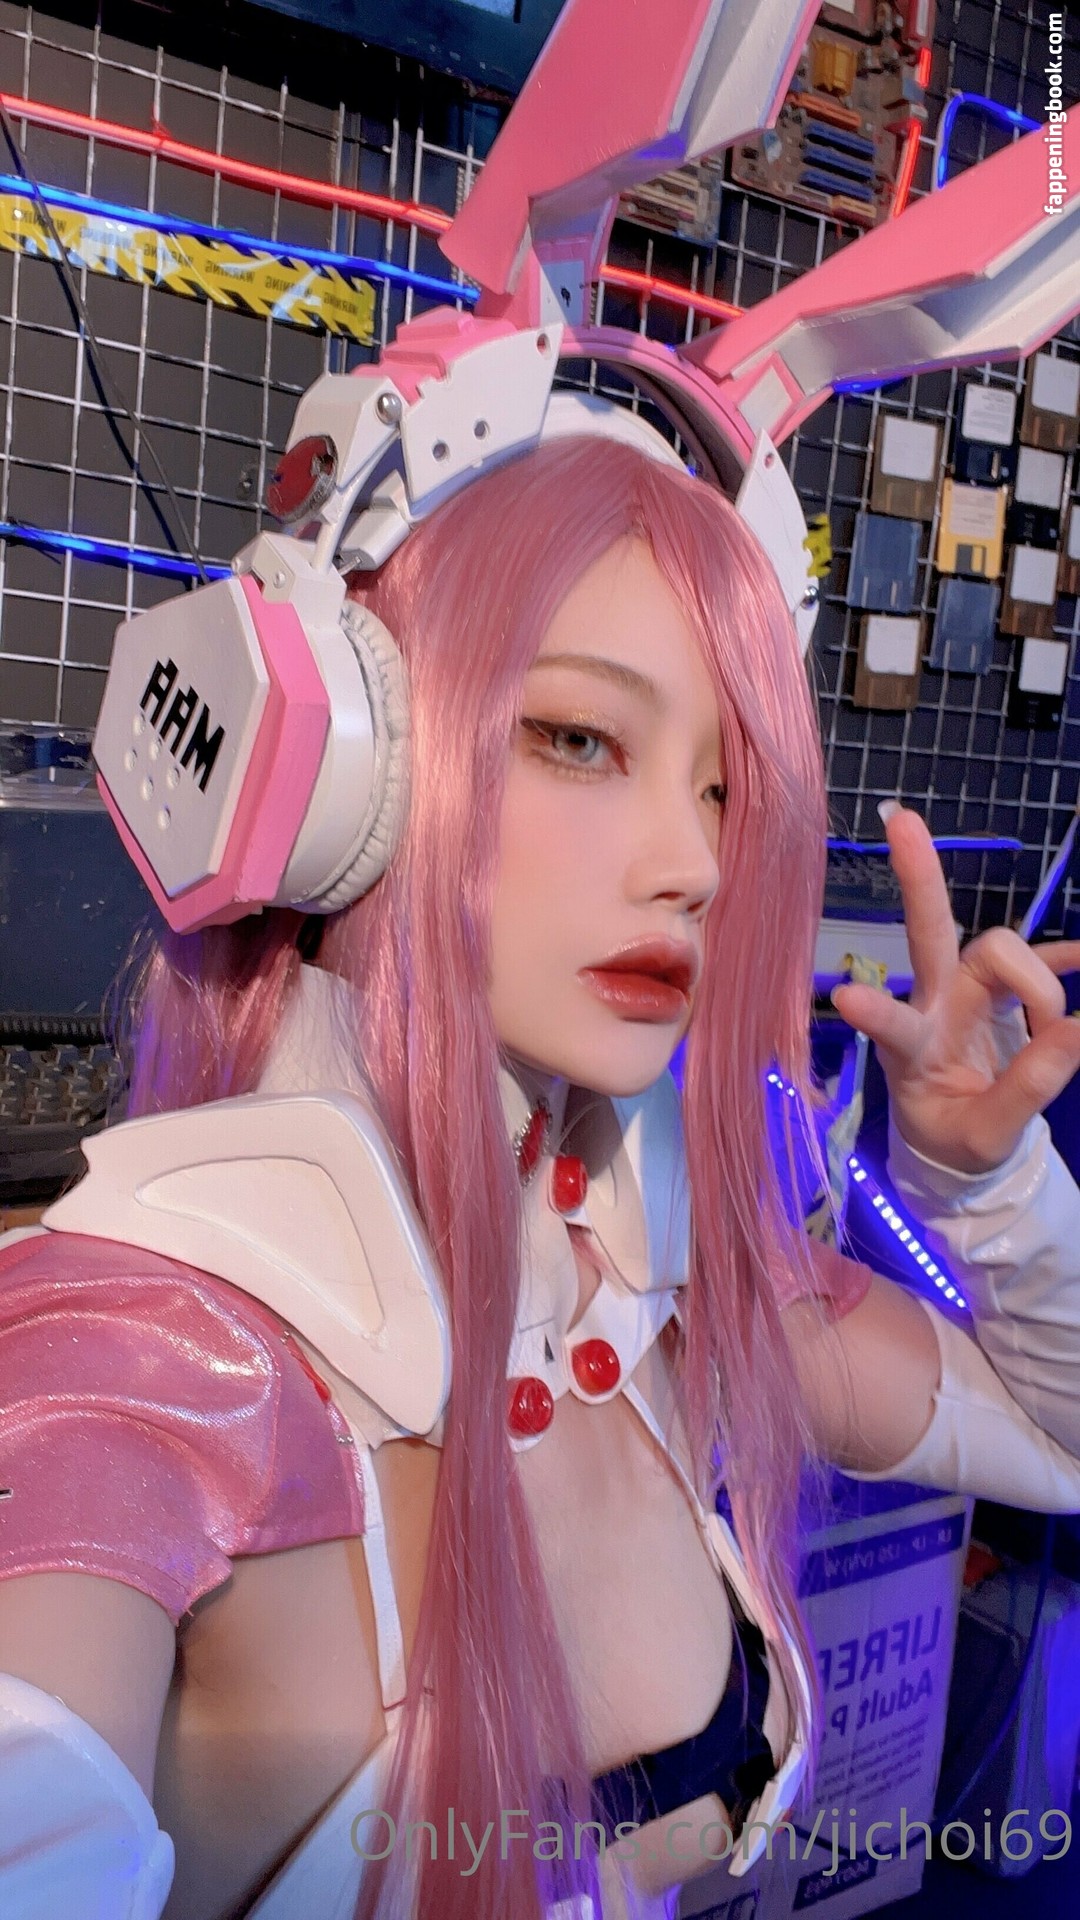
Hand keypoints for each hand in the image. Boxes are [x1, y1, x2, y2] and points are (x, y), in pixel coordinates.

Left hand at [831, 806, 1079, 1173]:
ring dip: (1040, 990)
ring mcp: (968, 990)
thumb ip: (1028, 1088)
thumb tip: (1079, 1031)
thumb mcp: (985, 1136)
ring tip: (1059, 1037)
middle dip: (918, 879)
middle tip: (901, 820)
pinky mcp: (1003, 989)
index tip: (846, 996)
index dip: (874, 1011)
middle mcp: (935, 1005)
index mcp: (912, 1050)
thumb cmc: (956, 1139)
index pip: (893, 1026)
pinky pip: (1043, 960)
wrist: (964, 1141)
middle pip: (930, 934)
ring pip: (1003, 950)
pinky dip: (1069, 959)